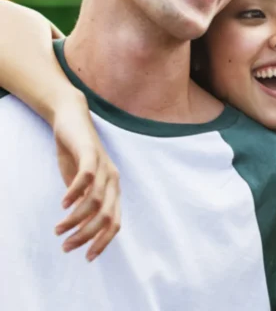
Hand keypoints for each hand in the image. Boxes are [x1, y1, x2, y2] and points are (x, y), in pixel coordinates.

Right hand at [52, 92, 121, 261]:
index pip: (116, 223)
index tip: (87, 258)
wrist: (72, 120)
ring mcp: (104, 166)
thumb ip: (82, 204)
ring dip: (76, 219)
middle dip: (86, 235)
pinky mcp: (91, 153)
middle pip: (107, 216)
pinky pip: (87, 176)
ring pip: (96, 200)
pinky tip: (63, 204)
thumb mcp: (80, 186)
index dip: (103, 242)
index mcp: (113, 190)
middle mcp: (114, 180)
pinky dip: (76, 192)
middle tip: (66, 245)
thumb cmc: (76, 155)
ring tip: (58, 228)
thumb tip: (80, 229)